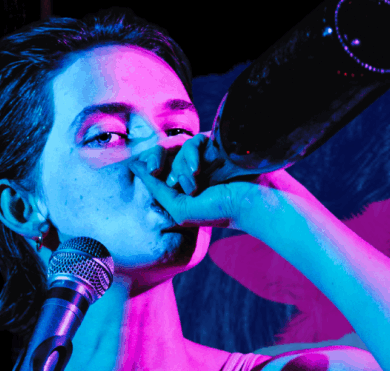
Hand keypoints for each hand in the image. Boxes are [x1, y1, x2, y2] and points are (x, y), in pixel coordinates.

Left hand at [131, 132, 261, 230]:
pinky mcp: (216, 146)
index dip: (150, 164)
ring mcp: (205, 158)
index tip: (146, 168)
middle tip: (155, 170)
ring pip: (179, 148)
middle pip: (166, 154)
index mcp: (182, 188)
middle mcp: (192, 171)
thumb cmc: (220, 211)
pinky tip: (199, 169)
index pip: (158, 168)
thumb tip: (136, 167)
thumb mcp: (181, 209)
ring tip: (194, 182)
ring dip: (181, 166)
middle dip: (159, 161)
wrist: (253, 201)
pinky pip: (195, 141)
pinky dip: (192, 153)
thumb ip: (158, 190)